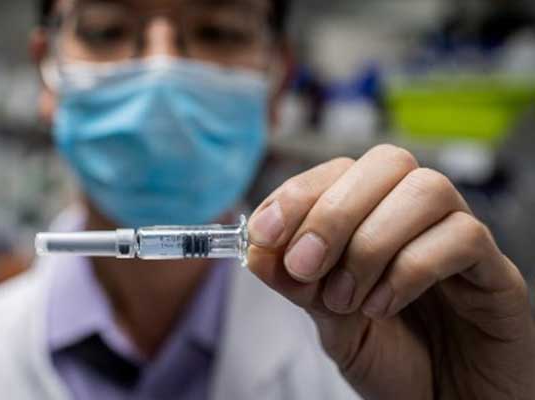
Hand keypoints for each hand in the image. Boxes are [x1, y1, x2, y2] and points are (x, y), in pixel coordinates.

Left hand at [247, 145, 534, 398]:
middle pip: (386, 163)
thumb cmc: (393, 361)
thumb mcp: (330, 323)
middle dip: (332, 213)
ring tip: (346, 299)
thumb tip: (255, 250)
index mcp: (376, 217)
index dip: (297, 194)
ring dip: (371, 243)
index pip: (339, 172)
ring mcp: (460, 237)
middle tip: (304, 266)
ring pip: (426, 189)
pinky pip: (463, 237)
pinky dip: (411, 269)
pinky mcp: (496, 271)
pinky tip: (384, 307)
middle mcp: (419, 216)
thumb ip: (298, 285)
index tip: (263, 234)